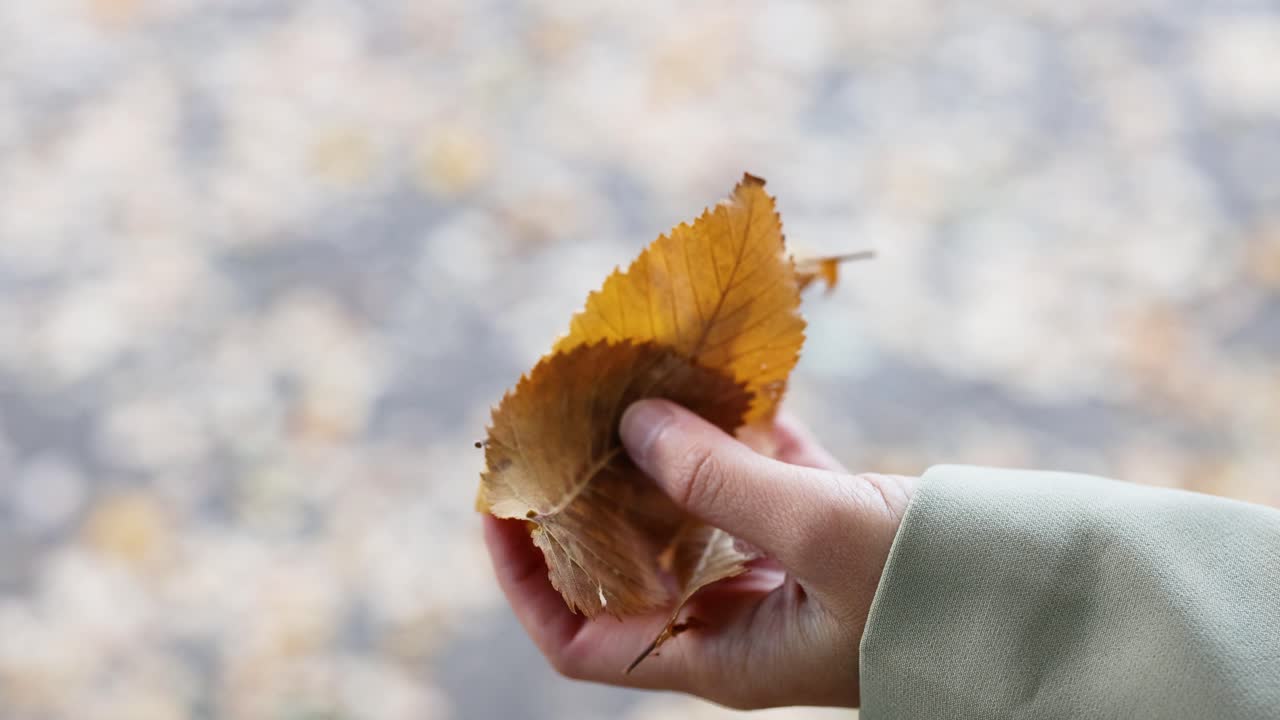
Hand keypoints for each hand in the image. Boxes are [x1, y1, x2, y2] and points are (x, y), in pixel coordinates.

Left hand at [483, 398, 915, 708]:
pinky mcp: (824, 528)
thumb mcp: (821, 535)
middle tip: (562, 414)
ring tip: (628, 379)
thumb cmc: (937, 593)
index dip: (524, 580)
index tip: (501, 503)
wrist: (1052, 603)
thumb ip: (721, 482)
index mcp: (718, 654)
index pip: (581, 639)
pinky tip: (723, 376)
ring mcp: (780, 572)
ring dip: (659, 448)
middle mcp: (736, 618)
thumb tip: (631, 425)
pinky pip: (758, 476)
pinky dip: (737, 430)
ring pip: (689, 508)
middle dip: (589, 491)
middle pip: (626, 560)